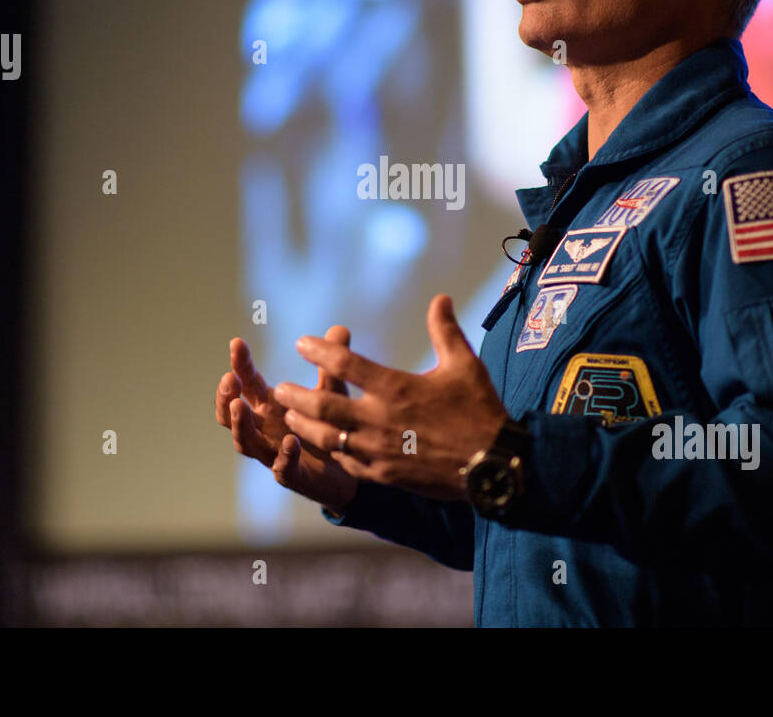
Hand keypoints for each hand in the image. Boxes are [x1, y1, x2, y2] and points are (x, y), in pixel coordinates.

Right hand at [214, 326, 358, 514]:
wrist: (348, 469)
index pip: (247, 383)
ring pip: (246, 443)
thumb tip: (340, 328)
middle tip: (229, 379)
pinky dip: (284, 456)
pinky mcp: (293, 476)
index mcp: (269, 406)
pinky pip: (282, 470)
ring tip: (240, 406)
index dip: (240, 364)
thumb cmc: (328, 426)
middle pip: (231, 415)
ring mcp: (274, 453)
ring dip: (240, 425)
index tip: (237, 343)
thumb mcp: (331, 391)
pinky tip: (292, 441)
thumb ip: (331, 364)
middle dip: (226, 397)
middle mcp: (265, 429)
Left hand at [274, 295, 508, 501]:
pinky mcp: (384, 475)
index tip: (301, 343)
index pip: (346, 363)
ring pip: (327, 438)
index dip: (319, 350)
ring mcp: (379, 451)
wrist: (494, 465)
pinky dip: (332, 453)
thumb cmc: (480, 410)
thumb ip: (445, 330)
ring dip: (305, 425)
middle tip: (278, 389)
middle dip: (296, 395)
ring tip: (290, 417)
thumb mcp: (464, 365)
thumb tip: (440, 298)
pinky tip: (326, 446)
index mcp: (395, 388)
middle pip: (323, 405)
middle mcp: (379, 419)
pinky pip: (347, 463)